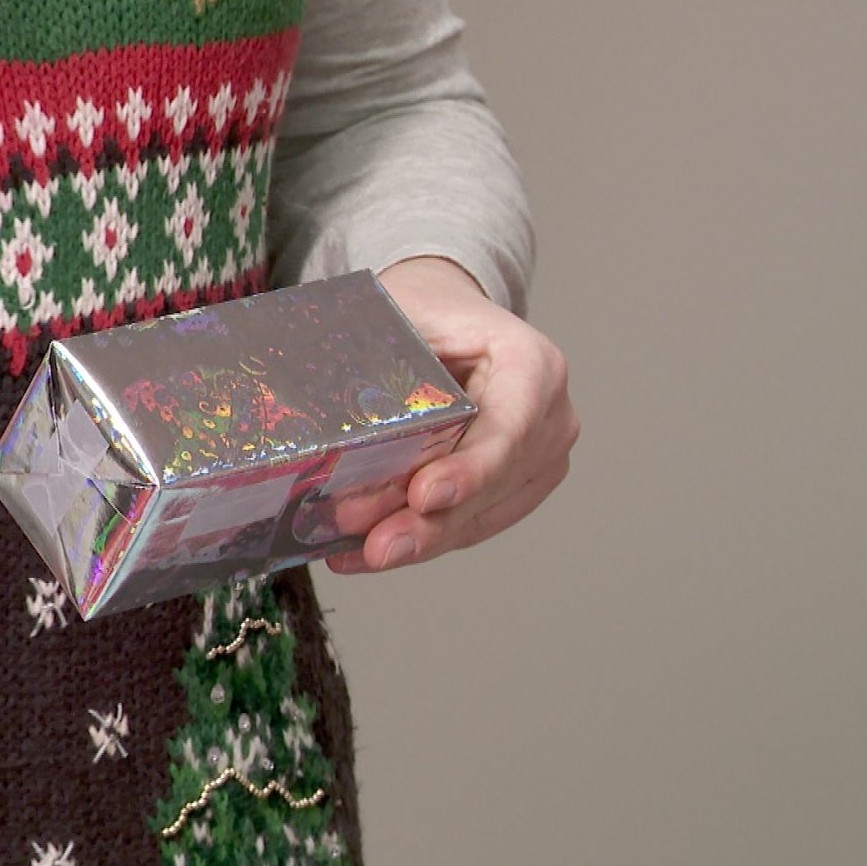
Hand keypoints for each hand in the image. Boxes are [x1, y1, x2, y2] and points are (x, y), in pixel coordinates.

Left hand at [326, 257, 578, 573]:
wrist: (442, 319)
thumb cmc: (423, 312)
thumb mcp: (401, 314)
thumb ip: (378, 358)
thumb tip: (317, 406)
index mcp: (533, 364)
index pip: (508, 429)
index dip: (469, 470)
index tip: (424, 496)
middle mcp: (549, 418)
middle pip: (493, 486)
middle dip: (430, 524)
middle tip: (376, 546)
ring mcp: (536, 461)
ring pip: (478, 517)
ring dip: (417, 541)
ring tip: (358, 554)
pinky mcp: (511, 491)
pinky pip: (465, 526)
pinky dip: (415, 541)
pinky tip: (360, 554)